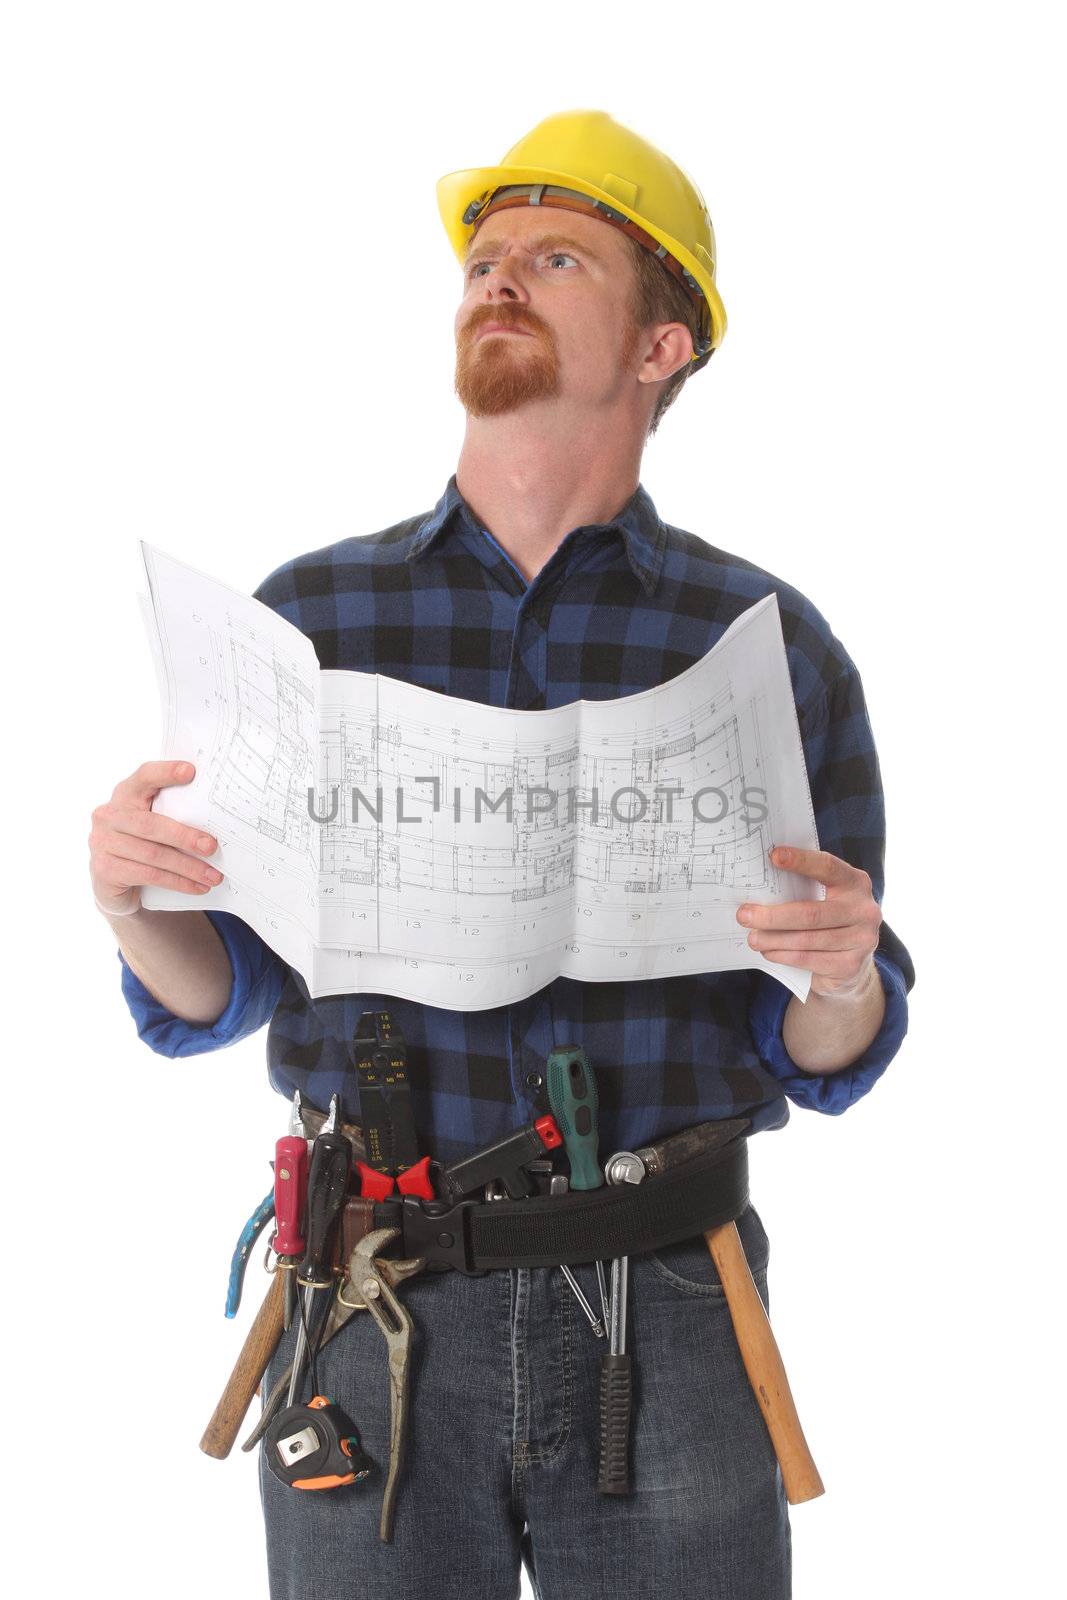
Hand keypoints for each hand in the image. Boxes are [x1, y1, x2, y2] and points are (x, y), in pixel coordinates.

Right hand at [88, 760, 222, 915]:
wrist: (112, 881)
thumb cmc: (143, 842)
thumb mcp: (154, 820)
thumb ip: (173, 811)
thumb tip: (219, 818)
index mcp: (125, 793)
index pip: (144, 776)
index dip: (166, 772)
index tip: (191, 771)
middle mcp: (109, 814)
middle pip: (151, 824)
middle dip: (185, 837)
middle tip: (212, 846)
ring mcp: (102, 842)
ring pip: (153, 854)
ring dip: (188, 867)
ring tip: (213, 876)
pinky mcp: (105, 869)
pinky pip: (149, 875)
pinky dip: (178, 882)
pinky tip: (197, 887)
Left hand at [737, 845, 881, 997]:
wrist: (851, 964)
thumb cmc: (827, 921)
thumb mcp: (823, 898)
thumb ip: (803, 887)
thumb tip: (758, 886)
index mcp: (855, 882)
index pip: (828, 867)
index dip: (801, 861)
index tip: (774, 856)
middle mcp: (864, 909)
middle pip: (811, 912)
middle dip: (773, 915)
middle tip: (744, 915)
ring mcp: (862, 939)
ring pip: (806, 939)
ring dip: (773, 939)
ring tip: (752, 938)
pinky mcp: (851, 965)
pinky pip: (809, 959)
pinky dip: (783, 955)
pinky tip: (769, 951)